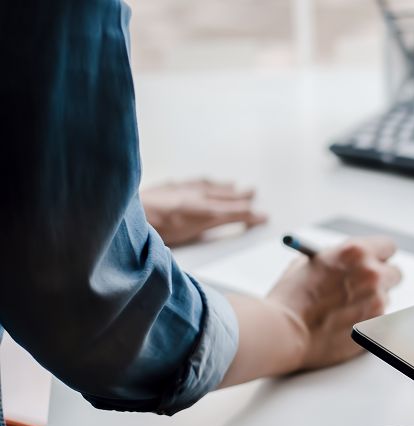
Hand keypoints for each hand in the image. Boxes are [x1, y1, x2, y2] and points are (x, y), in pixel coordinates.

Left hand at [142, 179, 266, 246]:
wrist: (129, 214)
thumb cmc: (156, 229)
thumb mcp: (193, 234)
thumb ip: (216, 227)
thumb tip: (237, 221)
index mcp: (205, 209)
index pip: (234, 211)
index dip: (249, 215)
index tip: (264, 216)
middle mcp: (196, 195)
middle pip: (224, 195)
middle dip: (240, 195)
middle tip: (253, 192)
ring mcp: (180, 190)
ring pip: (208, 186)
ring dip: (222, 186)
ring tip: (232, 185)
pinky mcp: (165, 188)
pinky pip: (190, 182)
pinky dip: (200, 182)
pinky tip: (199, 182)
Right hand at [266, 237, 402, 370]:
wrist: (284, 332)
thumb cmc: (290, 298)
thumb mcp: (310, 264)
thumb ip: (336, 259)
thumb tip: (350, 262)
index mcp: (356, 252)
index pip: (387, 246)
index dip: (380, 256)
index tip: (375, 263)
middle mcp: (372, 274)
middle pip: (394, 273)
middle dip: (381, 280)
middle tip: (365, 288)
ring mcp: (377, 301)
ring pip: (385, 299)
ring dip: (371, 303)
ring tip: (343, 312)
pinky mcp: (377, 326)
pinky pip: (379, 320)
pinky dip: (366, 322)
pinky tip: (344, 325)